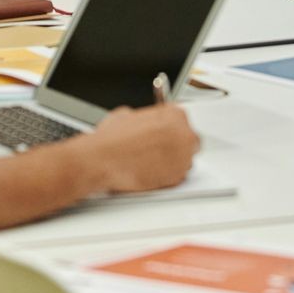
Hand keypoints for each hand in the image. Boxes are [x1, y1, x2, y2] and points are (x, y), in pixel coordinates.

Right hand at [83, 105, 198, 193]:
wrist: (104, 160)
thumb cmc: (113, 139)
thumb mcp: (128, 114)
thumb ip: (146, 117)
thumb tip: (145, 122)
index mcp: (174, 114)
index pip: (182, 120)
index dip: (171, 129)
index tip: (164, 134)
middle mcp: (184, 134)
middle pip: (190, 141)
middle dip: (177, 145)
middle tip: (160, 150)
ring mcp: (182, 157)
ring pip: (185, 160)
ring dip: (173, 161)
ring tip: (152, 162)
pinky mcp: (176, 178)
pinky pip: (178, 177)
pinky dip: (168, 176)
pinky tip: (152, 172)